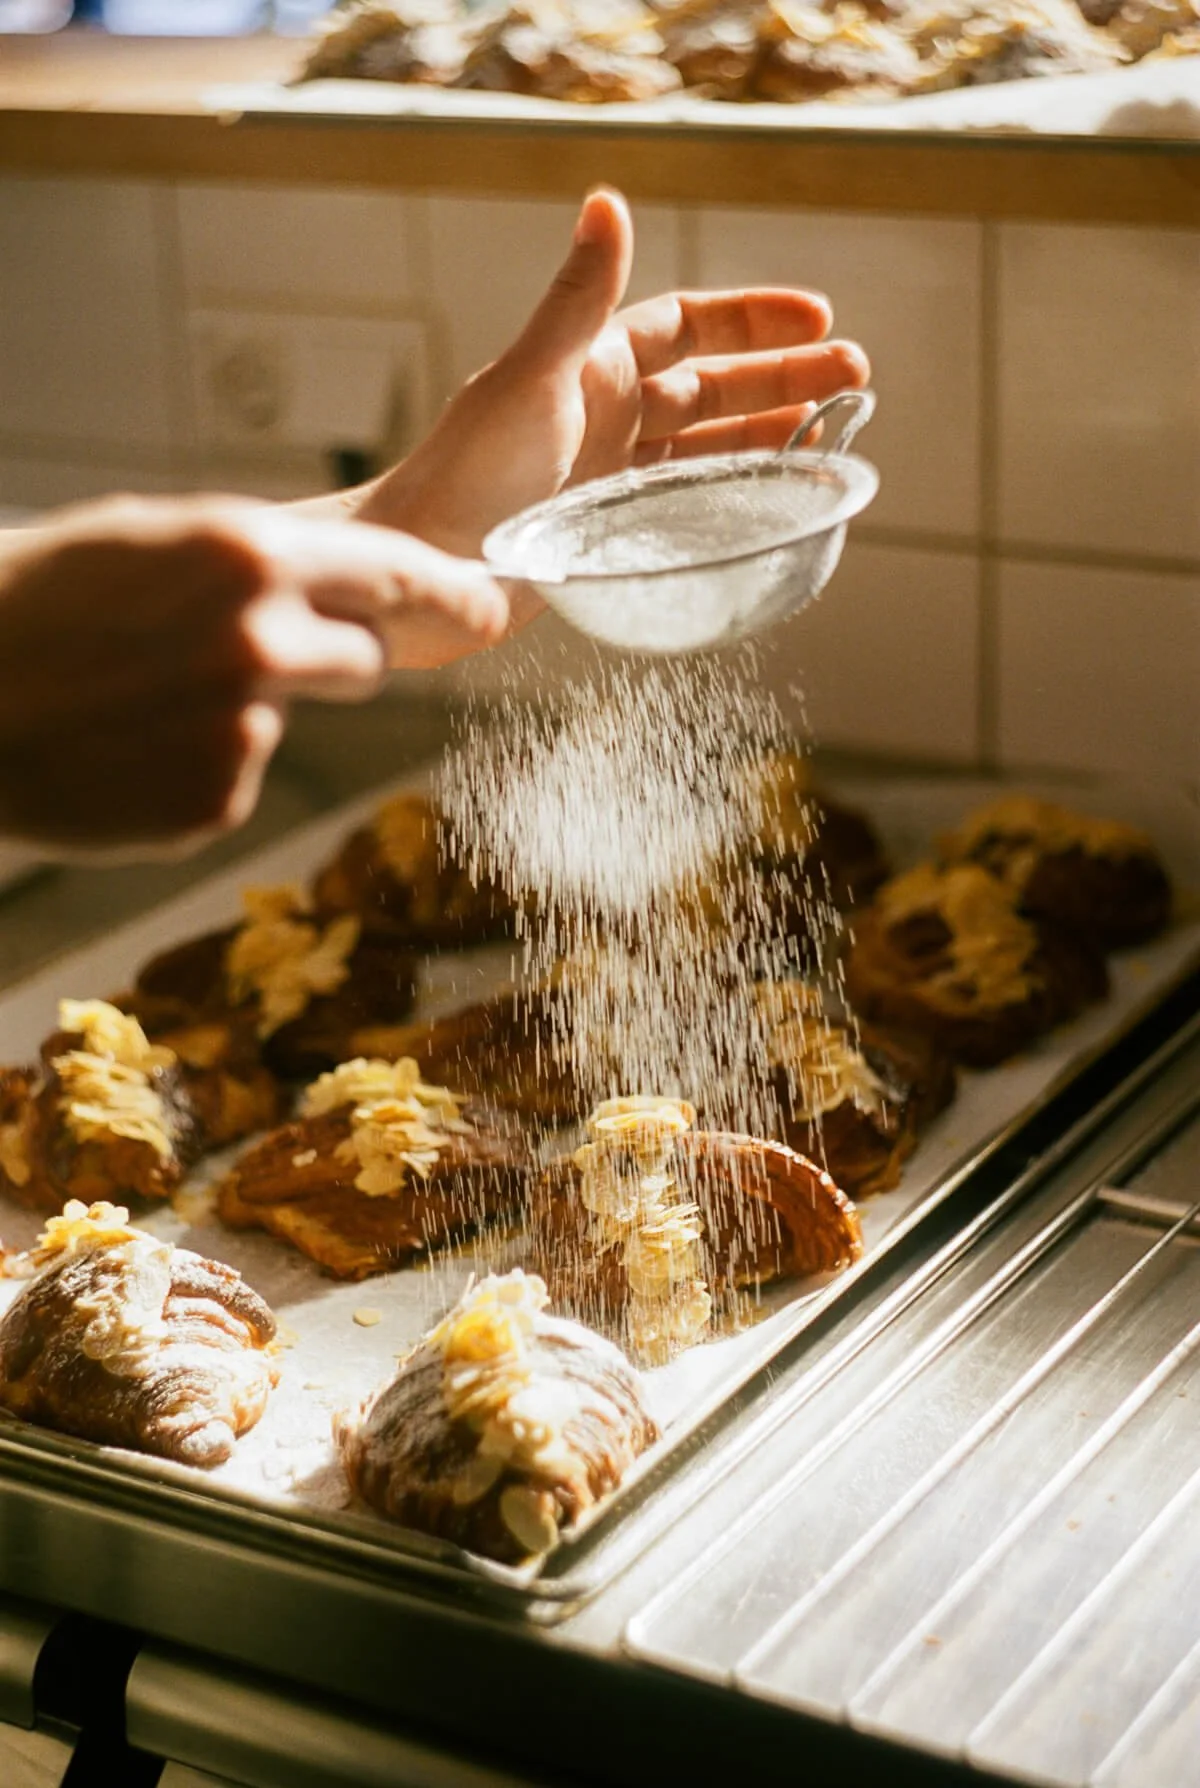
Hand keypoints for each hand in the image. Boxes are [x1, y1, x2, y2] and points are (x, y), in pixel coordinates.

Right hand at [0, 496, 507, 853]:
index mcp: (247, 556)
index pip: (396, 575)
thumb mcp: (148, 539)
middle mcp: (261, 641)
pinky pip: (240, 777)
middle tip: (243, 653)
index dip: (452, 593)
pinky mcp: (218, 802)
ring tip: (147, 696)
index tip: (493, 605)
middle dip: (329, 657)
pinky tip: (131, 748)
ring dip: (246, 709)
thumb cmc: (36, 602)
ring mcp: (243, 731)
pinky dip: (199, 767)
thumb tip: (342, 585)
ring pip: (292, 719)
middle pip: (366, 659)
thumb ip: (257, 561)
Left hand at [351, 187, 869, 559]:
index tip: (818, 319)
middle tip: (855, 378)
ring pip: (707, 449)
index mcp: (591, 369)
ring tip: (833, 440)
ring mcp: (609, 477)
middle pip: (711, 386)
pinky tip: (773, 506)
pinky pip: (687, 507)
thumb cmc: (462, 475)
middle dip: (782, 378)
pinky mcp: (608, 533)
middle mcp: (606, 417)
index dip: (751, 320)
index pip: (685, 326)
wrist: (421, 571)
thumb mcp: (529, 382)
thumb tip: (607, 199)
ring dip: (769, 439)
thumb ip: (577, 301)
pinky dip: (733, 501)